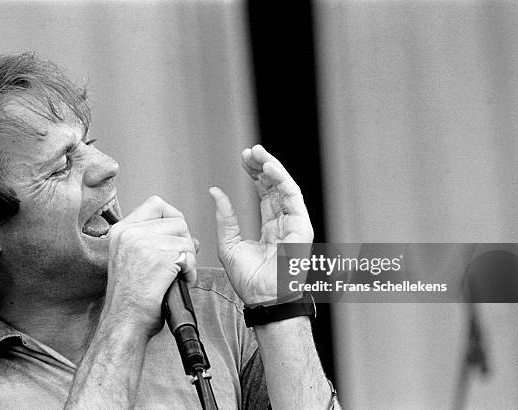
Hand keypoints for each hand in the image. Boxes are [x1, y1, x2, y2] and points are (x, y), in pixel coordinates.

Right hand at [103, 196, 196, 336]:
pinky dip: (191, 271)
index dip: (173, 218)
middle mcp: (130, 233)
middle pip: (177, 220)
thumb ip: (157, 241)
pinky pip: (189, 256)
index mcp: (122, 231)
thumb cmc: (131, 298)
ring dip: (189, 259)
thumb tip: (189, 237)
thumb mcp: (134, 259)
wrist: (125, 322)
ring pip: (186, 238)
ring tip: (178, 275)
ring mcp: (143, 244)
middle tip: (180, 262)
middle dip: (185, 242)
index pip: (156, 204)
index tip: (174, 237)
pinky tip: (180, 281)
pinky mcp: (158, 259)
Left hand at [209, 145, 313, 304]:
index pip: (264, 194)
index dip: (254, 175)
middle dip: (262, 166)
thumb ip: (225, 217)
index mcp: (270, 227)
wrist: (262, 300)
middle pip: (275, 187)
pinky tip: (269, 167)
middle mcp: (284, 223)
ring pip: (285, 187)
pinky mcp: (302, 227)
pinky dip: (282, 180)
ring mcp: (294, 224)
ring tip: (257, 153)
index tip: (243, 160)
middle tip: (249, 152)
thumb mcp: (229, 243)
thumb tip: (216, 192)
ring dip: (272, 167)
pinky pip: (294, 197)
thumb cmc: (249, 280)